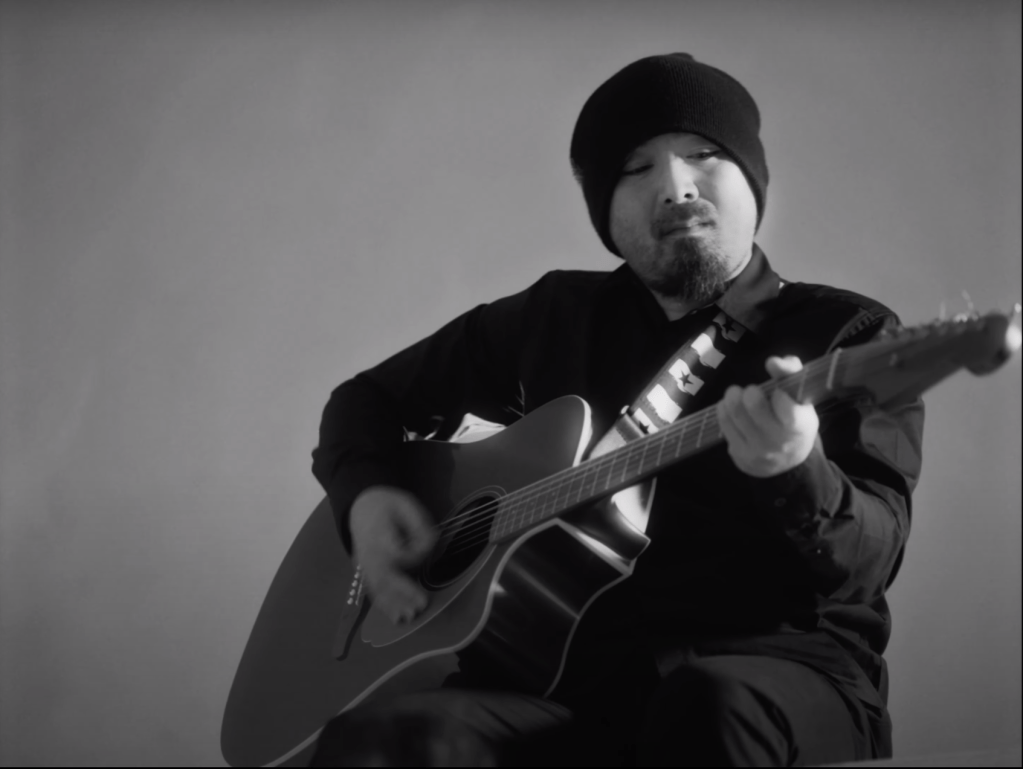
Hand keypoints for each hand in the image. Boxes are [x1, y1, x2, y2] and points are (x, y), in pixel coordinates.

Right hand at [350, 485, 436, 623]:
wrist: (360, 507)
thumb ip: (419, 523)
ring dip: (393, 605)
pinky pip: (374, 591)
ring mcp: (364, 564)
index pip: (396, 550)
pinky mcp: (365, 572)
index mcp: (378, 532)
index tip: (428, 545)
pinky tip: (396, 618)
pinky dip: (385, 606)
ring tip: (409, 618)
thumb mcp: (406, 503)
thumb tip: (431, 542)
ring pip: (377, 588)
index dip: (413, 554)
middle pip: (383, 576)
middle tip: (422, 604)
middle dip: (402, 592)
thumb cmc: (387, 504)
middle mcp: (368, 552)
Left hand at [716, 356, 818, 477]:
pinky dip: (724, 410)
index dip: (777, 393)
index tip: (776, 393)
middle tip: (751, 391)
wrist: (789, 463)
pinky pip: (724, 425)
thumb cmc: (795, 421)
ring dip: (732, 398)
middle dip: (748, 391)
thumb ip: (791, 373)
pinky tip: (731, 409)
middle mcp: (778, 441)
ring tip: (736, 396)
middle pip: (752, 404)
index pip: (783, 403)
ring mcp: (758, 451)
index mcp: (799, 426)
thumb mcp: (801, 398)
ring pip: (734, 413)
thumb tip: (772, 361)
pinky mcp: (740, 456)